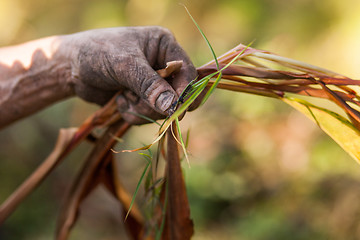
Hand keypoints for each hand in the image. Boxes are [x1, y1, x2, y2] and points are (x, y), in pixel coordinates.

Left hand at [68, 26, 196, 123]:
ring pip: (163, 108)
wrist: (70, 67)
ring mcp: (153, 83)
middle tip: (140, 103)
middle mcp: (162, 64)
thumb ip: (149, 85)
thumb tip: (173, 106)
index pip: (187, 71)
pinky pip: (149, 115)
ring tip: (122, 98)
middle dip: (158, 104)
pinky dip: (134, 114)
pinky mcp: (142, 98)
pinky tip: (119, 102)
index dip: (185, 92)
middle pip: (178, 94)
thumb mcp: (124, 65)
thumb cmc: (96, 53)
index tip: (176, 110)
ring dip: (142, 109)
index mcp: (165, 46)